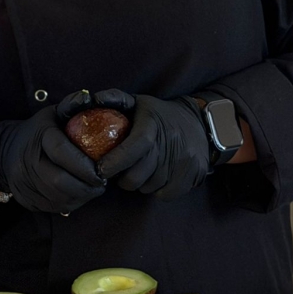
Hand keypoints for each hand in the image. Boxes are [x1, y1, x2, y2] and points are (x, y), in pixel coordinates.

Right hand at [0, 92, 106, 214]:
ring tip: (94, 188)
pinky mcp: (27, 200)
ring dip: (81, 197)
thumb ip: (71, 106)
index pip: (61, 152)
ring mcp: (24, 183)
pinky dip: (72, 203)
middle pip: (59, 181)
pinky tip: (80, 195)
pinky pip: (54, 207)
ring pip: (58, 198)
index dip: (84, 165)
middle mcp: (27, 162)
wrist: (7, 152)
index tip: (102, 170)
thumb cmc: (39, 131)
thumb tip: (88, 98)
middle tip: (102, 183)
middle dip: (86, 186)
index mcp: (38, 137)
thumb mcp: (53, 113)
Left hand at [93, 88, 209, 199]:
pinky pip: (165, 194)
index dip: (116, 161)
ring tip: (138, 171)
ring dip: (139, 184)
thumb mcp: (139, 101)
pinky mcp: (193, 174)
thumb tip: (94, 99)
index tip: (101, 169)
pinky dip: (156, 190)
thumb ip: (115, 99)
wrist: (198, 123)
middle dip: (121, 178)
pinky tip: (154, 177)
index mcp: (153, 123)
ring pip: (149, 186)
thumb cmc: (159, 114)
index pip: (135, 147)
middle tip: (117, 173)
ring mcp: (184, 160)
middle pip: (138, 174)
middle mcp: (171, 142)